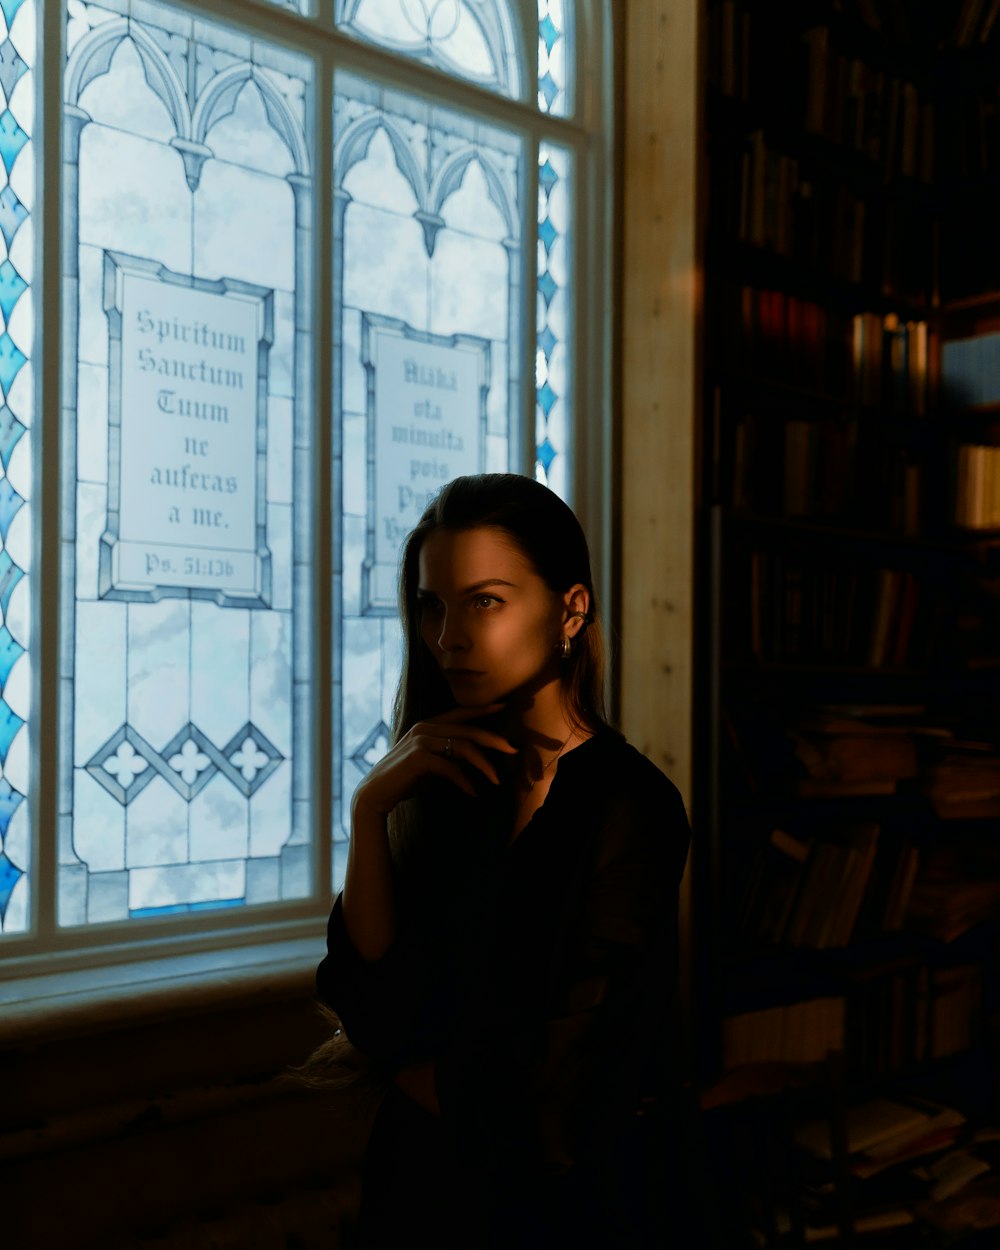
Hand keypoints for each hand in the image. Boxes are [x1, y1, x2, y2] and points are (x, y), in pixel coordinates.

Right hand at [353, 703, 516, 816]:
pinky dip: (464, 781)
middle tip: (514, 750)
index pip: (460, 712)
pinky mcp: (418, 757)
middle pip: (468, 730)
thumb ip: (451, 755)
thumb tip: (476, 758)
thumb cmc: (406, 778)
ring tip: (497, 780)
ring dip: (484, 765)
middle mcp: (425, 728)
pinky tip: (473, 793)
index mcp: (429, 725)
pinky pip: (450, 767)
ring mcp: (421, 740)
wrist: (376, 792)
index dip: (482, 709)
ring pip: (463, 747)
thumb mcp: (433, 764)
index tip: (504, 705)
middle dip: (494, 739)